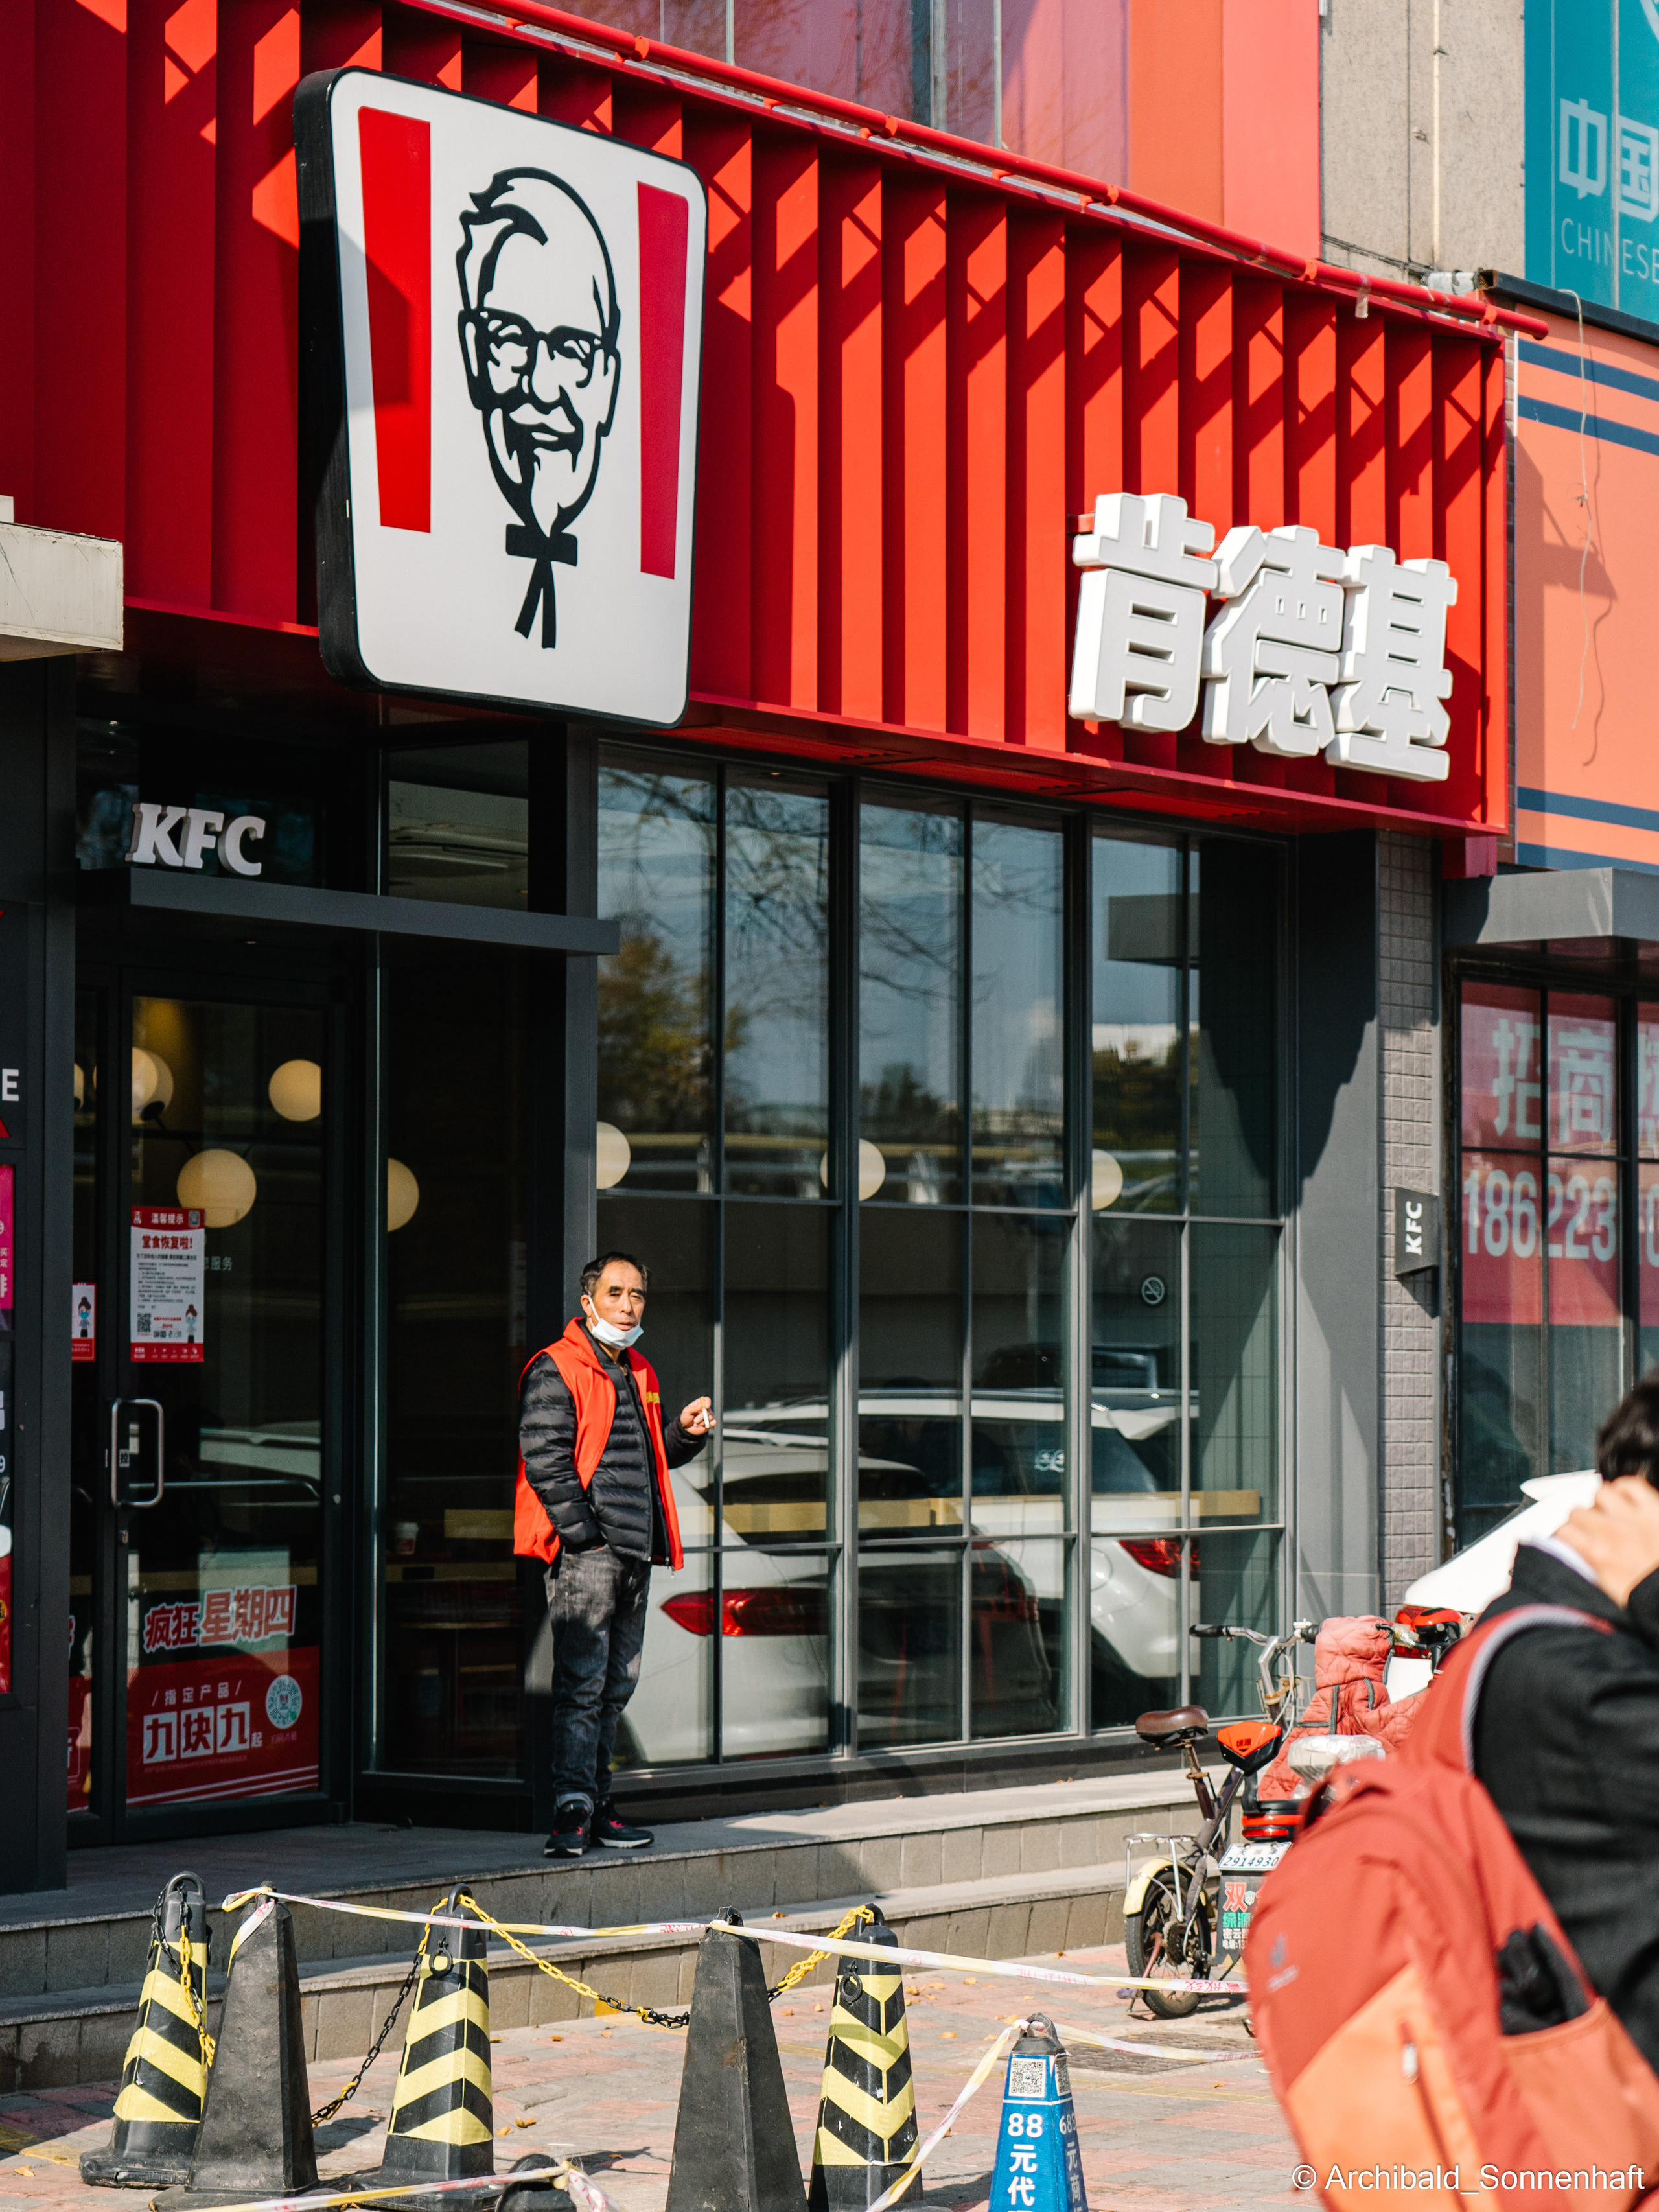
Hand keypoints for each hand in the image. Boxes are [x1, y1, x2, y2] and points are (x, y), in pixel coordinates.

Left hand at [679, 1396, 713, 1436]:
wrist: (686, 1428)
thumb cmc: (686, 1417)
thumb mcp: (687, 1411)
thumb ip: (693, 1408)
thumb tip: (701, 1405)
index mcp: (700, 1403)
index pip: (707, 1400)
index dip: (707, 1402)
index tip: (705, 1407)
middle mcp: (706, 1409)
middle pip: (708, 1411)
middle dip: (701, 1417)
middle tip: (695, 1421)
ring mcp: (709, 1416)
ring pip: (710, 1418)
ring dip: (702, 1422)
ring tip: (695, 1424)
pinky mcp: (710, 1423)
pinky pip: (713, 1423)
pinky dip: (708, 1425)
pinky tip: (702, 1427)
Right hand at [1555, 1477, 1658, 1606]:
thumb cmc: (1643, 1595)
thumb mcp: (1603, 1586)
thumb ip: (1584, 1563)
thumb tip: (1570, 1550)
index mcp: (1595, 1553)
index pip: (1562, 1530)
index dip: (1562, 1533)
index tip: (1564, 1535)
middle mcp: (1610, 1531)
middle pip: (1577, 1511)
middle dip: (1579, 1519)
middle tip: (1587, 1527)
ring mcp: (1631, 1517)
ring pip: (1600, 1492)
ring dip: (1599, 1501)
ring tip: (1605, 1509)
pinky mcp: (1653, 1509)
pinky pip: (1631, 1485)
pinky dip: (1625, 1488)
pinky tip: (1623, 1498)